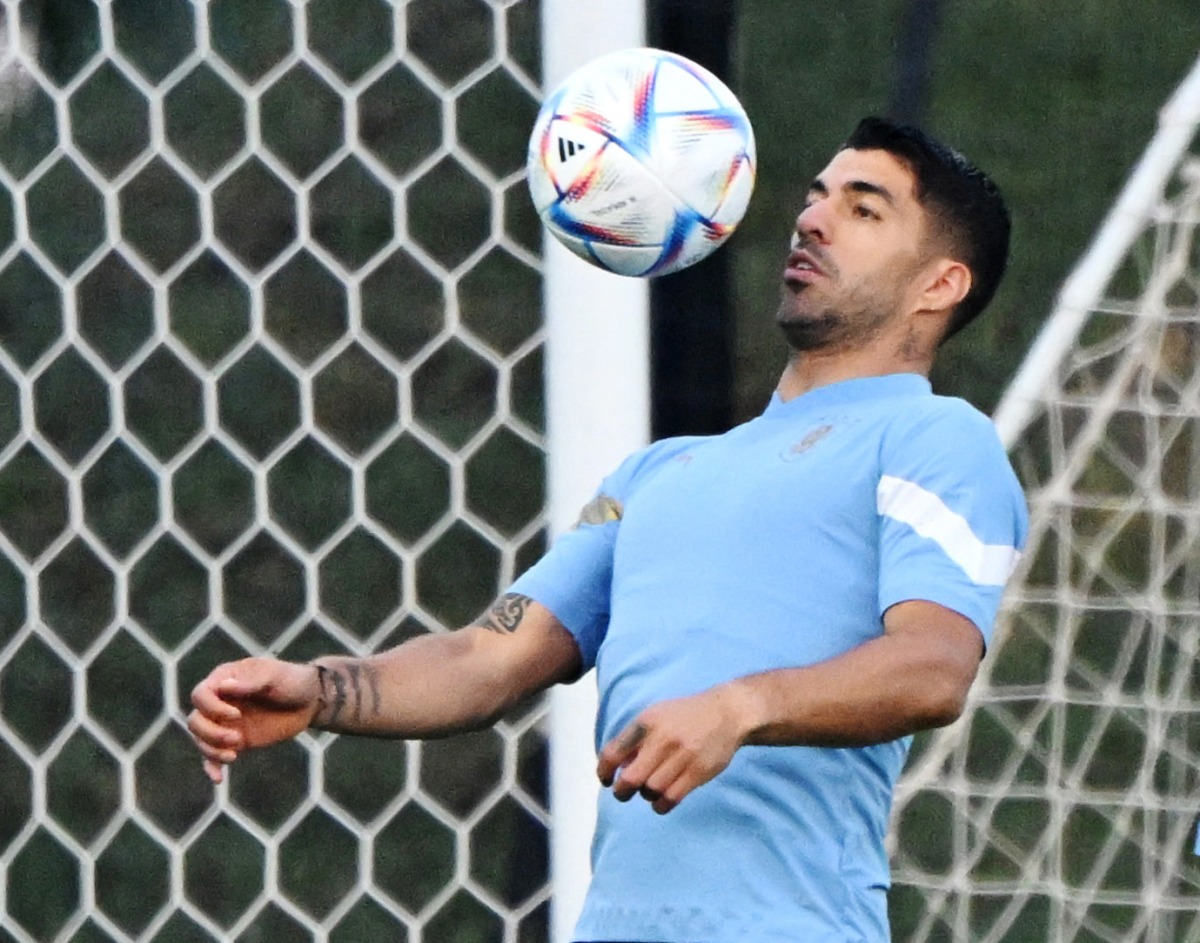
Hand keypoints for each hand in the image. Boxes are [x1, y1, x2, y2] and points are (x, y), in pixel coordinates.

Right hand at [187, 657, 320, 784]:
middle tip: (237, 738)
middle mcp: (220, 701)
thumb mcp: (275, 676)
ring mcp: (226, 722)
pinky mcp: (235, 741)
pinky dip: (212, 766)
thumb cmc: (292, 680)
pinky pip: (213, 755)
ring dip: (211, 750)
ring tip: (234, 755)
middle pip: (195, 720)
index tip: (236, 715)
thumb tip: (223, 686)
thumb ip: (250, 682)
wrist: (309, 701)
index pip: (200, 695)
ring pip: (201, 739)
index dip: (212, 708)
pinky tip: (218, 779)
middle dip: (210, 733)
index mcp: (225, 679)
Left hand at [595, 686, 747, 814]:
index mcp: (646, 723)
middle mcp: (662, 739)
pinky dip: (660, 805)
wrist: (726, 713)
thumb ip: (636, 737)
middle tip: (624, 793)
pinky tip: (660, 801)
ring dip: (645, 796)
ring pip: (651, 790)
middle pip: (630, 779)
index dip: (604, 771)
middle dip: (622, 791)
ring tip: (649, 791)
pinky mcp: (698, 772)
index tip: (606, 780)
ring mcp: (682, 756)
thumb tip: (617, 768)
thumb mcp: (656, 715)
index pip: (613, 752)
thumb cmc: (685, 716)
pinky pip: (671, 798)